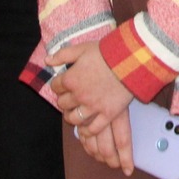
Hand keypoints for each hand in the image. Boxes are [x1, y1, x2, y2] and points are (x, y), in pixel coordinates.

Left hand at [50, 40, 136, 173]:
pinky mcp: (107, 114)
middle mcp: (79, 95)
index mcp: (71, 79)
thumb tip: (47, 60)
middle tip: (71, 97)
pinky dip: (87, 129)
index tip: (64, 83)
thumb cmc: (107, 52)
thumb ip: (63, 55)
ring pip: (74, 118)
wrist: (131, 60)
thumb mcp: (82, 48)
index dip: (59, 84)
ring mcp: (93, 107)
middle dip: (64, 99)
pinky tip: (87, 125)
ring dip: (72, 116)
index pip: (55, 86)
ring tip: (76, 111)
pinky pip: (92, 128)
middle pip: (62, 103)